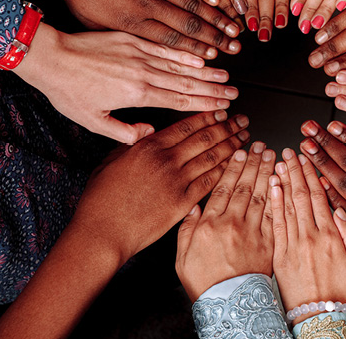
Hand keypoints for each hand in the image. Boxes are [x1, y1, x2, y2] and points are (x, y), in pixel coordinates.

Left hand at [14, 24, 239, 144]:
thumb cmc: (68, 90)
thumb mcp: (92, 122)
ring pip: (180, 65)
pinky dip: (184, 53)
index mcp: (136, 95)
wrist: (50, 57)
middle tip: (234, 93)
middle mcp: (143, 73)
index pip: (179, 101)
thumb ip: (124, 132)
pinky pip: (164, 47)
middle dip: (213, 90)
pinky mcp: (132, 40)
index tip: (222, 107)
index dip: (205, 105)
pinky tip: (200, 57)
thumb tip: (149, 134)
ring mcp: (139, 54)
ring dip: (205, 71)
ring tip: (225, 76)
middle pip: (187, 83)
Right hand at [71, 110, 250, 262]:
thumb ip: (131, 145)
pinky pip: (209, 182)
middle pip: (205, 138)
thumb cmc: (100, 201)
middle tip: (243, 121)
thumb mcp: (110, 162)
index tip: (222, 112)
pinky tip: (236, 165)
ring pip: (212, 157)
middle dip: (227, 127)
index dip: (208, 117)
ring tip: (245, 139)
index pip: (186, 126)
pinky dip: (224, 171)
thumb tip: (144, 133)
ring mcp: (176, 182)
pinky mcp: (182, 203)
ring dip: (231, 146)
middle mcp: (165, 160)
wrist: (102, 233)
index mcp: (148, 147)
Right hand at [175, 141, 275, 300]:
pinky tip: (282, 183)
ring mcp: (253, 233)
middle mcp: (232, 224)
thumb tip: (193, 205)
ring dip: (268, 173)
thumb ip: (186, 228)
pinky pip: (275, 215)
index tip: (239, 151)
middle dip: (253, 162)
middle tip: (261, 145)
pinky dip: (279, 197)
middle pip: (245, 186)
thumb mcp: (182, 256)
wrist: (230, 307)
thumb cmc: (205, 283)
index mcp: (210, 224)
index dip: (232, 166)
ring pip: (262, 196)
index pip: (223, 187)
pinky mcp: (269, 243)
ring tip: (274, 156)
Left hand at [270, 148, 345, 323]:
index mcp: (332, 236)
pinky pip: (275, 224)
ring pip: (287, 205)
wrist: (322, 321)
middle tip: (290, 151)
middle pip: (301, 195)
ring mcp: (293, 245)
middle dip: (295, 170)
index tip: (307, 157)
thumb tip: (342, 209)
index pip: (320, 196)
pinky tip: (270, 187)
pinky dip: (272, 203)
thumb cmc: (344, 295)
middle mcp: (311, 237)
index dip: (312, 174)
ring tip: (278, 161)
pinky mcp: (279, 255)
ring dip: (282, 181)